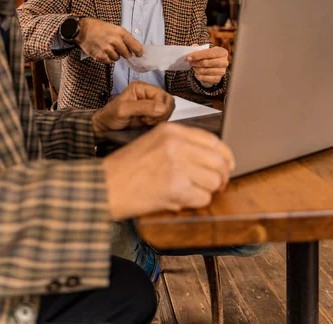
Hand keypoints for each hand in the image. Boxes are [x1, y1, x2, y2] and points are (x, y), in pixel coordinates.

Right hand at [76, 18, 142, 63]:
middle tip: (117, 48)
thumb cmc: (99, 27)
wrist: (83, 30)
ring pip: (117, 58)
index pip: (136, 46)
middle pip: (127, 54)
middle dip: (124, 53)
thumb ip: (124, 37)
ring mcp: (107, 49)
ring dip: (114, 55)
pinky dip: (106, 58)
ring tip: (107, 48)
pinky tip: (102, 51)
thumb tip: (133, 47)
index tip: (139, 54)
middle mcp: (115, 41)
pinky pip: (108, 61)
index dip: (138, 52)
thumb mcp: (114, 28)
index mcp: (121, 33)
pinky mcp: (100, 56)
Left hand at [92, 81, 174, 136]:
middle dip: (161, 113)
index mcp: (142, 87)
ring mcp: (151, 104)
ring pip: (167, 110)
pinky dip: (158, 122)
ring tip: (145, 121)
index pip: (163, 96)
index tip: (148, 117)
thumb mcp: (124, 110)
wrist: (105, 127)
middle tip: (148, 120)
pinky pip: (163, 117)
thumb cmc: (111, 116)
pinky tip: (147, 124)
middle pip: (168, 102)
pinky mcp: (151, 114)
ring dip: (159, 118)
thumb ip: (143, 107)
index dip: (160, 108)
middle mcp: (148, 93)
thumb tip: (163, 108)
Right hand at [103, 122, 234, 220]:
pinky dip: (196, 202)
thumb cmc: (124, 167)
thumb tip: (212, 158)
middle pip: (219, 161)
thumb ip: (180, 144)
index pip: (213, 140)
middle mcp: (176, 144)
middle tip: (216, 185)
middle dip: (221, 176)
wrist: (104, 185)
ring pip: (214, 180)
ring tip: (190, 192)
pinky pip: (202, 198)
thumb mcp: (152, 141)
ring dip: (207, 190)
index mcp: (171, 130)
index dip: (226, 155)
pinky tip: (180, 200)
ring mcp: (177, 165)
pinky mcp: (176, 187)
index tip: (228, 165)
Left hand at [187, 45, 227, 85]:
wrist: (215, 66)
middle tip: (190, 62)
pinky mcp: (217, 79)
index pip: (209, 53)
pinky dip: (198, 76)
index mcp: (222, 52)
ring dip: (196, 69)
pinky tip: (196, 73)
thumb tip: (193, 47)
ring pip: (205, 71)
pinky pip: (205, 78)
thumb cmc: (210, 56)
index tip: (188, 57)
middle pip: (207, 63)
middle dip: (196, 62)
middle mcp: (224, 62)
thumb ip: (199, 48)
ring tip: (193, 67)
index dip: (198, 55)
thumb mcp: (206, 50)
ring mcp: (222, 72)